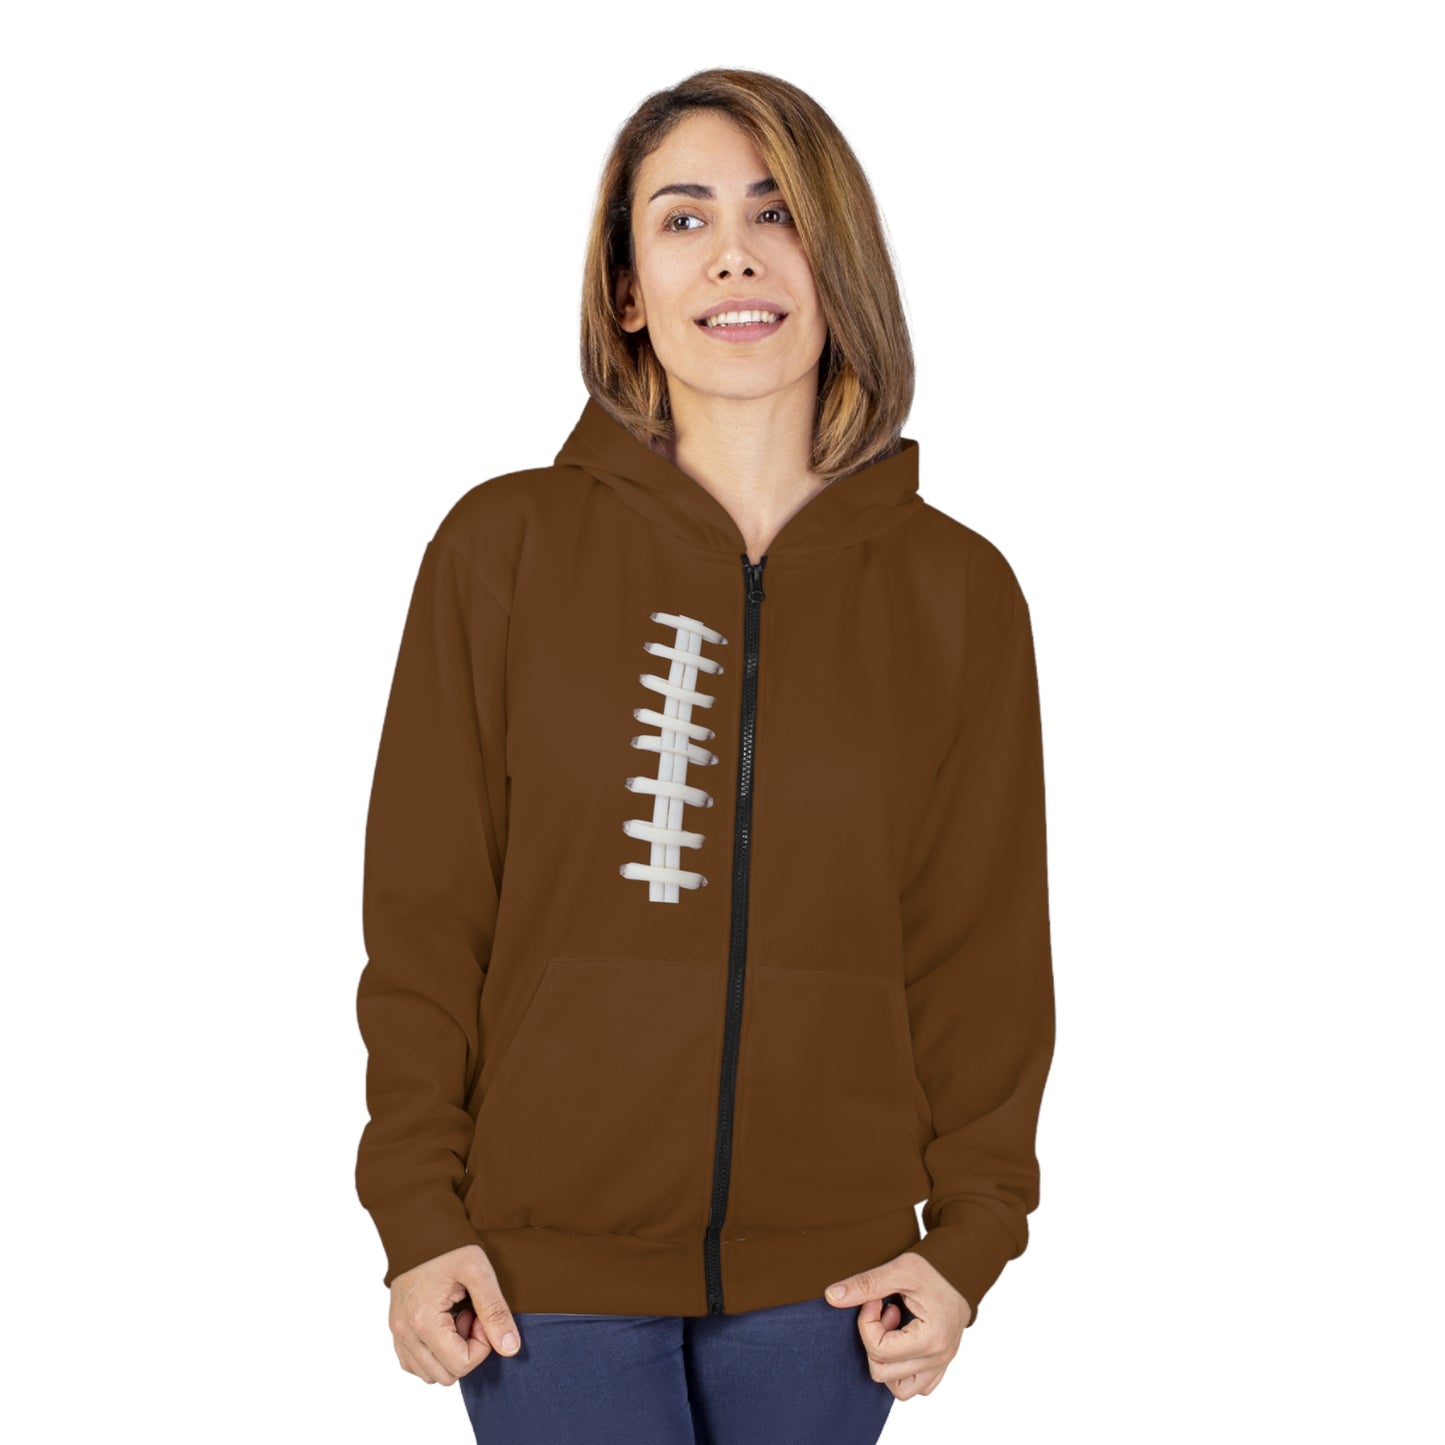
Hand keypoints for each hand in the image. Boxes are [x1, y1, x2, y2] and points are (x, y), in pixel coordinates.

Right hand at [388, 1244, 521, 1383]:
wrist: (419, 1226)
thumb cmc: (448, 1245)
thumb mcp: (479, 1272)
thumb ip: (495, 1311)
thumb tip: (510, 1348)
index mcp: (424, 1320)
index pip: (461, 1364)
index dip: (482, 1344)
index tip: (481, 1314)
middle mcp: (405, 1332)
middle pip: (446, 1375)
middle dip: (466, 1350)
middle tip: (471, 1315)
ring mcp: (397, 1333)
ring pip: (429, 1374)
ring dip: (449, 1354)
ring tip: (457, 1318)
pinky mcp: (396, 1330)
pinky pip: (413, 1363)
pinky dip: (433, 1354)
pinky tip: (445, 1325)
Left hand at [823, 1250, 971, 1398]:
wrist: (963, 1267)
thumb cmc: (935, 1268)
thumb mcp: (899, 1269)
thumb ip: (865, 1284)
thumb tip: (831, 1296)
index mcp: (931, 1338)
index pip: (879, 1351)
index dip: (867, 1323)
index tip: (874, 1299)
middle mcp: (939, 1358)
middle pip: (883, 1373)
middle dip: (874, 1339)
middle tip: (883, 1310)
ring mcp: (942, 1364)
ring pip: (900, 1389)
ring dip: (886, 1361)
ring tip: (893, 1328)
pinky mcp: (941, 1363)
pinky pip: (918, 1386)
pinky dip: (903, 1370)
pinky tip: (901, 1339)